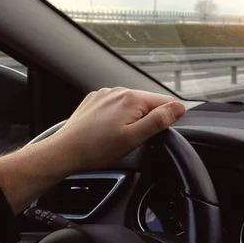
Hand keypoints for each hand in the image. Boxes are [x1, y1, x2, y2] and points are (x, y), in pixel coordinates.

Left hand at [49, 87, 185, 172]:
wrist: (64, 151)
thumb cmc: (97, 149)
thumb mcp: (134, 138)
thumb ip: (159, 120)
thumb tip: (179, 107)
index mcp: (132, 98)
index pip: (167, 102)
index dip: (166, 121)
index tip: (153, 136)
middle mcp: (119, 91)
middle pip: (149, 103)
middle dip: (148, 120)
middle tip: (134, 140)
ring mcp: (106, 94)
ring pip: (133, 104)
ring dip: (133, 118)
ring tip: (119, 137)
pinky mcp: (96, 100)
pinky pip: (117, 105)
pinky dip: (118, 116)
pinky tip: (108, 130)